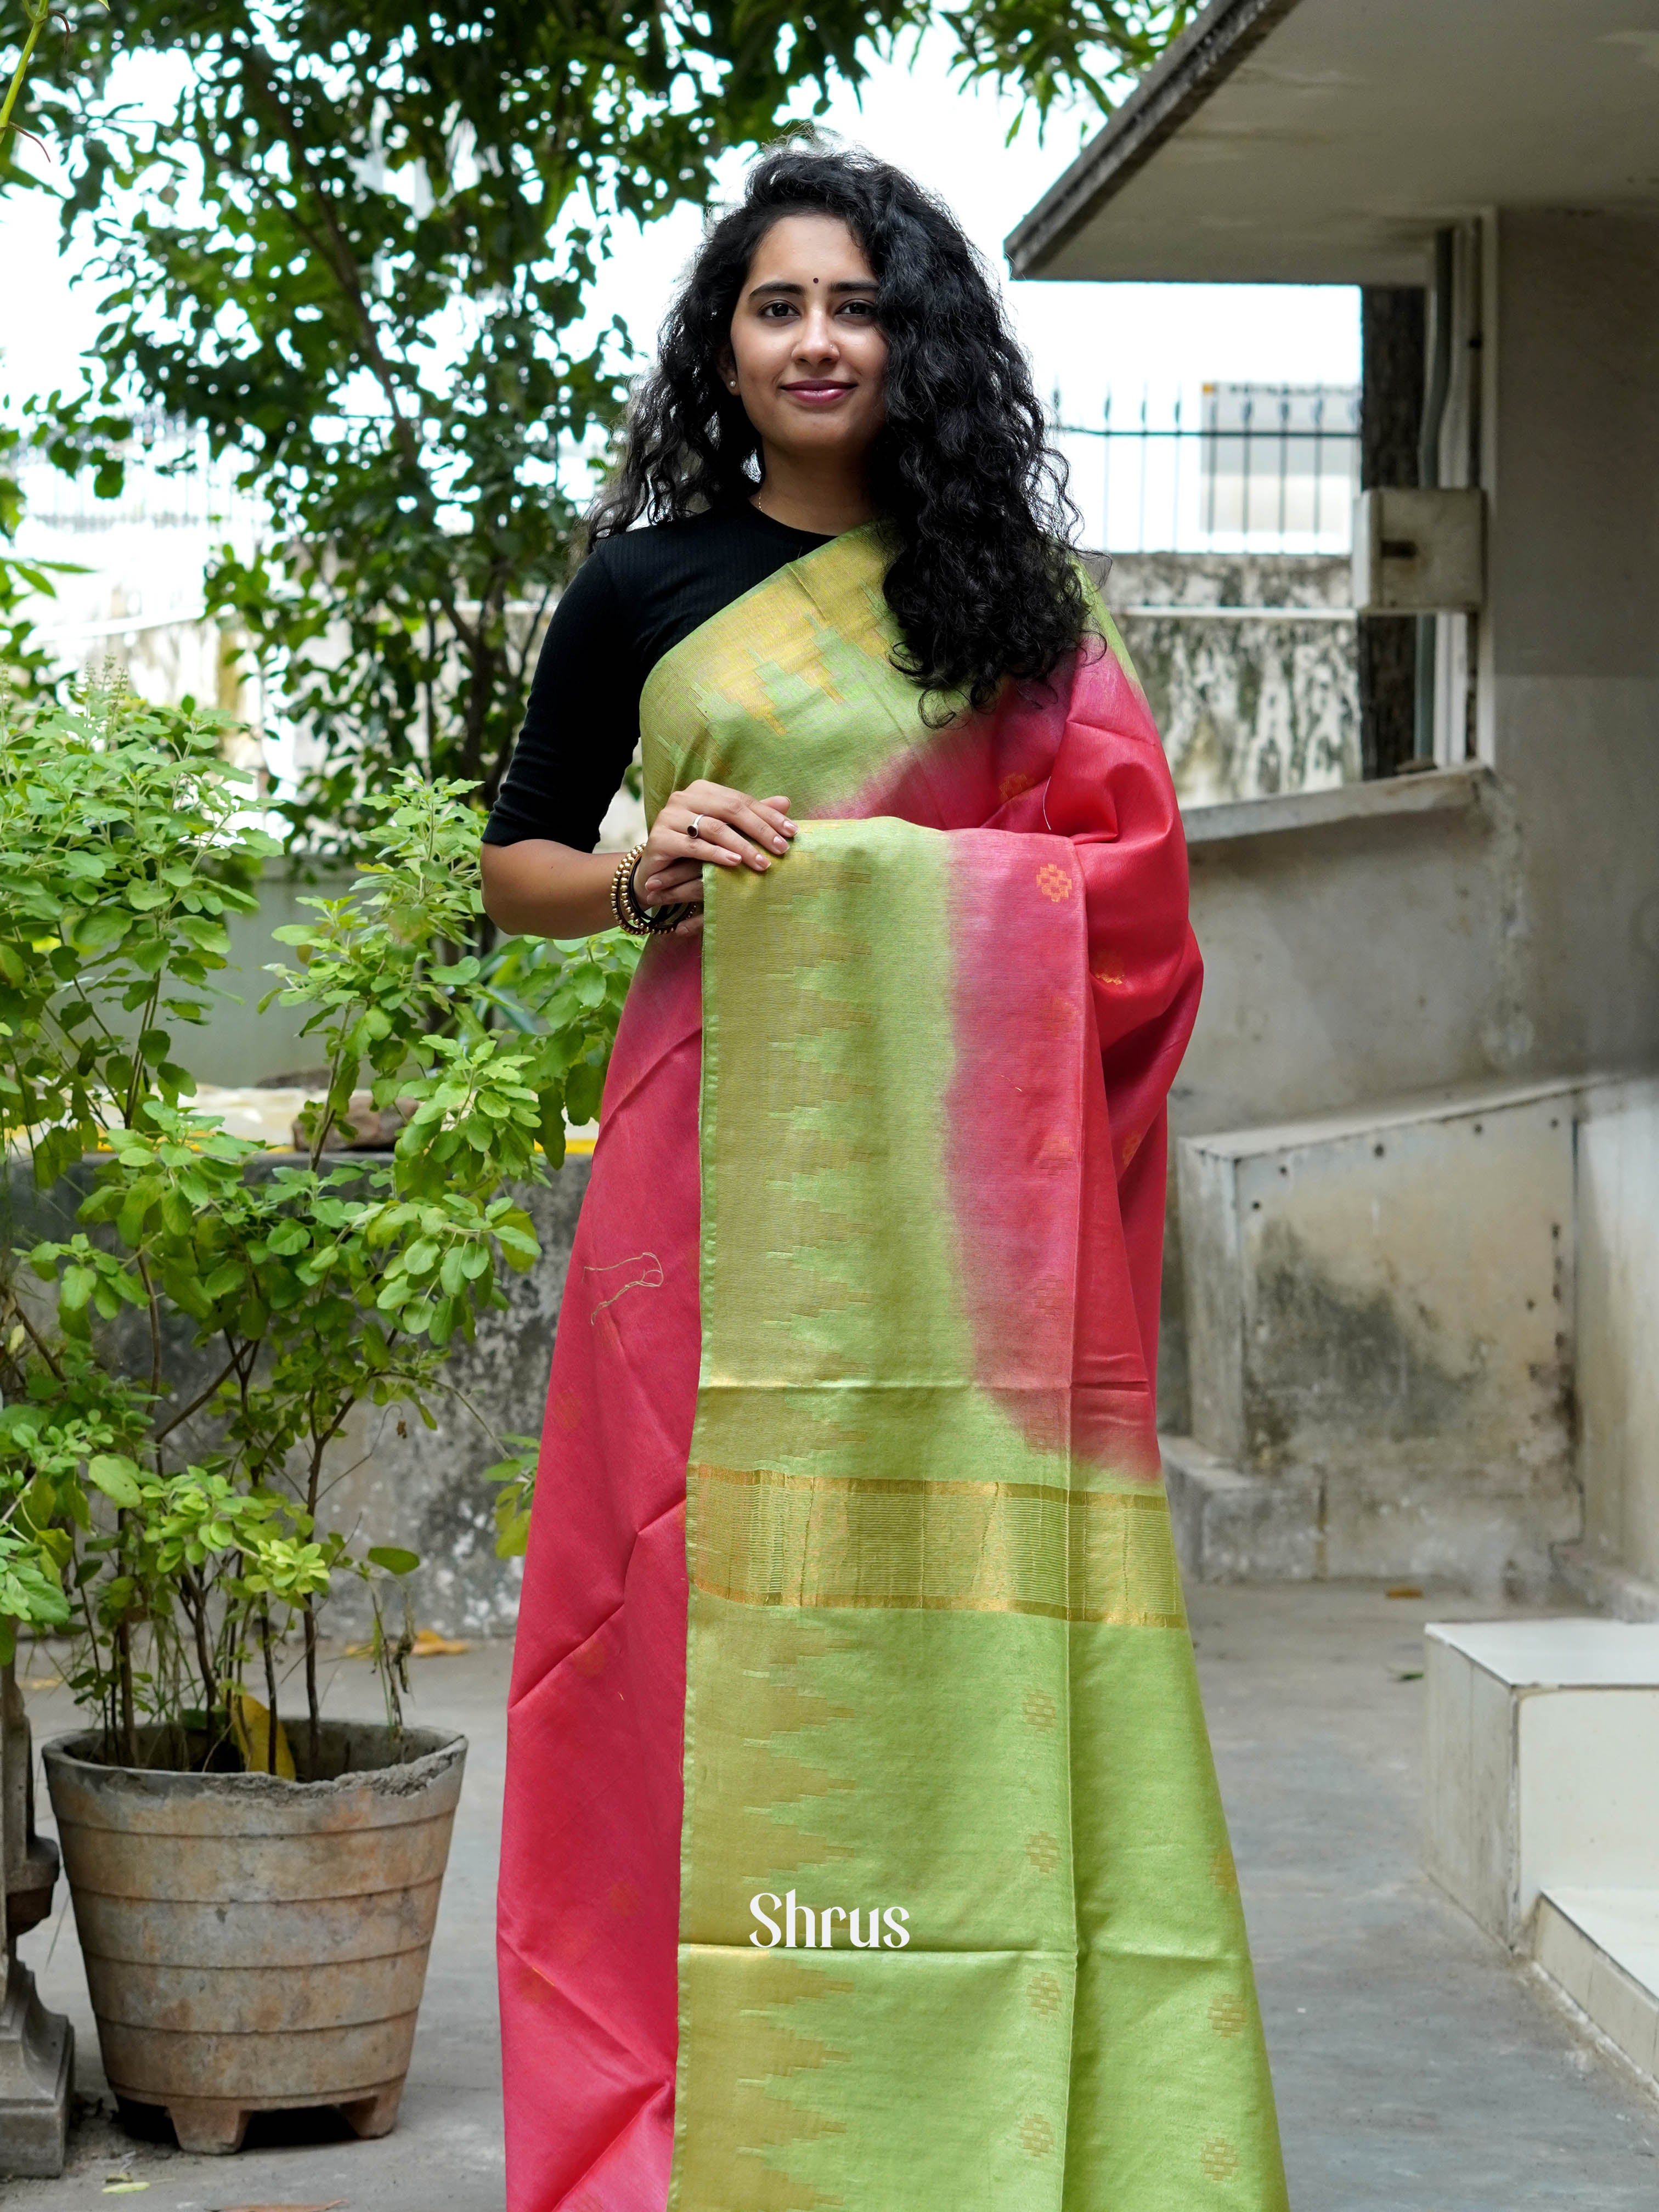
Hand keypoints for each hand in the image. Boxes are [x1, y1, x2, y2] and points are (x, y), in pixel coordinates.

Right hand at [635, 781, 795, 929]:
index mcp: (702, 790)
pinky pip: (693, 847)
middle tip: (782, 849)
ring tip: (762, 863)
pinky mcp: (659, 838)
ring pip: (713, 828)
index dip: (768, 815)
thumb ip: (751, 817)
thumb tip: (786, 802)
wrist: (656, 872)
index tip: (792, 832)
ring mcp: (669, 816)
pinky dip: (716, 855)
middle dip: (760, 830)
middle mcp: (684, 797)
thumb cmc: (695, 850)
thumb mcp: (726, 833)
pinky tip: (734, 864)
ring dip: (742, 846)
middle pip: (730, 809)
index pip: (741, 800)